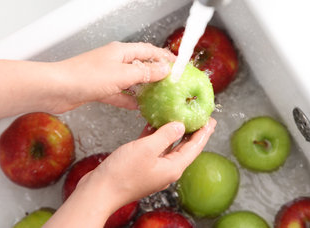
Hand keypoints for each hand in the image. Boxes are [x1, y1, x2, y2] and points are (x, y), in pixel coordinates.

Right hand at [44, 118, 215, 227]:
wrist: (99, 191)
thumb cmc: (122, 174)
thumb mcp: (147, 149)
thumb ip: (165, 135)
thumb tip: (180, 126)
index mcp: (173, 167)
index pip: (194, 147)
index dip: (203, 133)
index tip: (211, 120)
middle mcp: (166, 169)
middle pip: (184, 147)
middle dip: (191, 132)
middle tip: (199, 117)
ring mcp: (153, 169)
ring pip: (167, 147)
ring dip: (172, 132)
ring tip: (178, 116)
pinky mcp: (141, 167)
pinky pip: (153, 149)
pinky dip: (155, 136)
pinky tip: (152, 125)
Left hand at [52, 41, 174, 111]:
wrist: (56, 89)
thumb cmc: (85, 77)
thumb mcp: (121, 74)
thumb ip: (144, 72)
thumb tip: (164, 70)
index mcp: (120, 52)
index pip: (148, 50)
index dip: (164, 57)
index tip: (179, 65)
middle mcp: (114, 61)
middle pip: (140, 65)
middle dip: (156, 73)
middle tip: (172, 82)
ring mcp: (106, 76)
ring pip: (131, 81)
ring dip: (144, 87)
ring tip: (159, 95)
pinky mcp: (99, 90)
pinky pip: (119, 94)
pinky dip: (128, 100)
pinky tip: (138, 107)